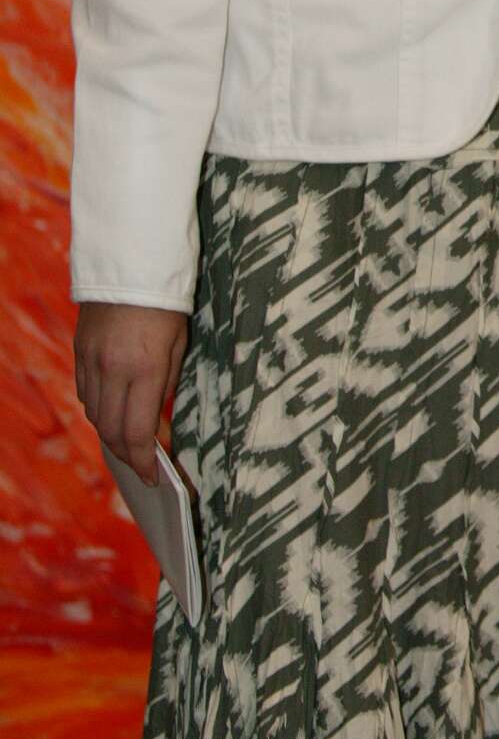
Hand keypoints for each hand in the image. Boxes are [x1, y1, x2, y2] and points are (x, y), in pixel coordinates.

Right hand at [74, 302, 188, 484]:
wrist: (129, 262)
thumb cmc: (167, 301)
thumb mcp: (180, 341)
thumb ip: (168, 381)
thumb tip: (159, 414)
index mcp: (144, 368)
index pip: (138, 432)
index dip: (144, 461)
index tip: (154, 477)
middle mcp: (112, 370)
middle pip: (112, 431)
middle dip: (127, 455)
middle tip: (143, 468)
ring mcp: (91, 362)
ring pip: (94, 415)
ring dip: (111, 434)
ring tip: (129, 444)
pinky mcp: (79, 352)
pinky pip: (84, 393)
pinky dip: (98, 409)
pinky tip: (112, 412)